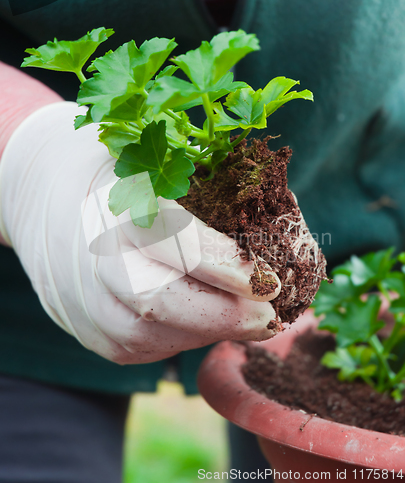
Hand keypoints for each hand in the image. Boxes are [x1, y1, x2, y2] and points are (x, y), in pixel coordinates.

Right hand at [0, 102, 281, 363]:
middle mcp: (93, 256)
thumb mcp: (155, 160)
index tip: (268, 278)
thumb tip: (275, 225)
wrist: (48, 197)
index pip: (170, 240)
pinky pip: (142, 348)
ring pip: (150, 335)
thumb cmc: (116, 172)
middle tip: (271, 317)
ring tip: (251, 324)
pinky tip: (210, 325)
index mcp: (114, 203)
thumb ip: (205, 185)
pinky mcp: (88, 330)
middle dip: (222, 316)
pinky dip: (184, 340)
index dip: (223, 264)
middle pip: (156, 300)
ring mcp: (84, 300)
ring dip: (208, 334)